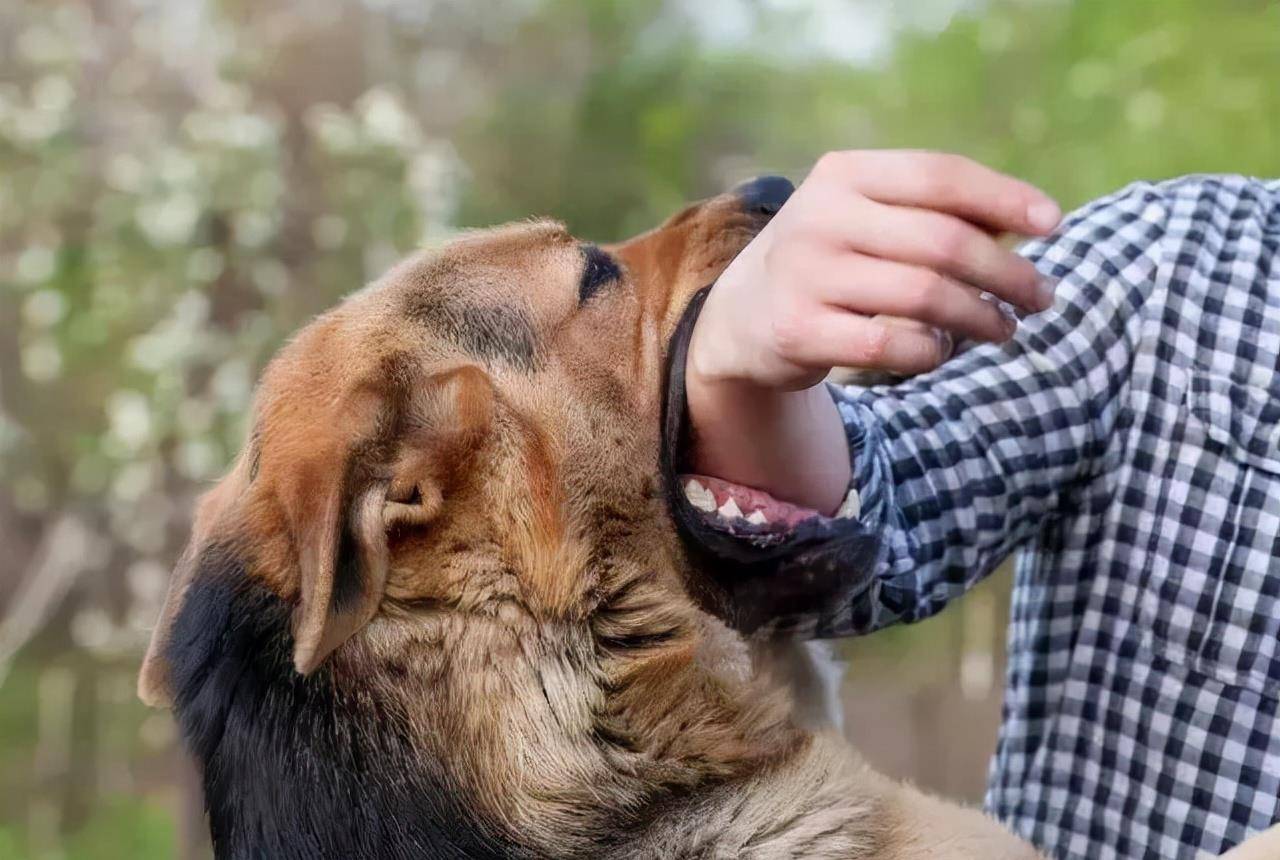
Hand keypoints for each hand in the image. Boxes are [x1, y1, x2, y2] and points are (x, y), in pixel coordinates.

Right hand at [690, 150, 1059, 389]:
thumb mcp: (868, 217)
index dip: (1005, 198)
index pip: (940, 176)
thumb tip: (1032, 221)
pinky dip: (933, 352)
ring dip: (981, 318)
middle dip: (1007, 273)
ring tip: (1004, 329)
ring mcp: (805, 275)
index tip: (1054, 225)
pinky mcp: (798, 331)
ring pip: (926, 296)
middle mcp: (819, 218)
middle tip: (1042, 297)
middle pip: (943, 242)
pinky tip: (943, 351)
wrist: (741, 316)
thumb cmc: (831, 260)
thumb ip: (936, 212)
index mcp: (843, 174)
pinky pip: (893, 345)